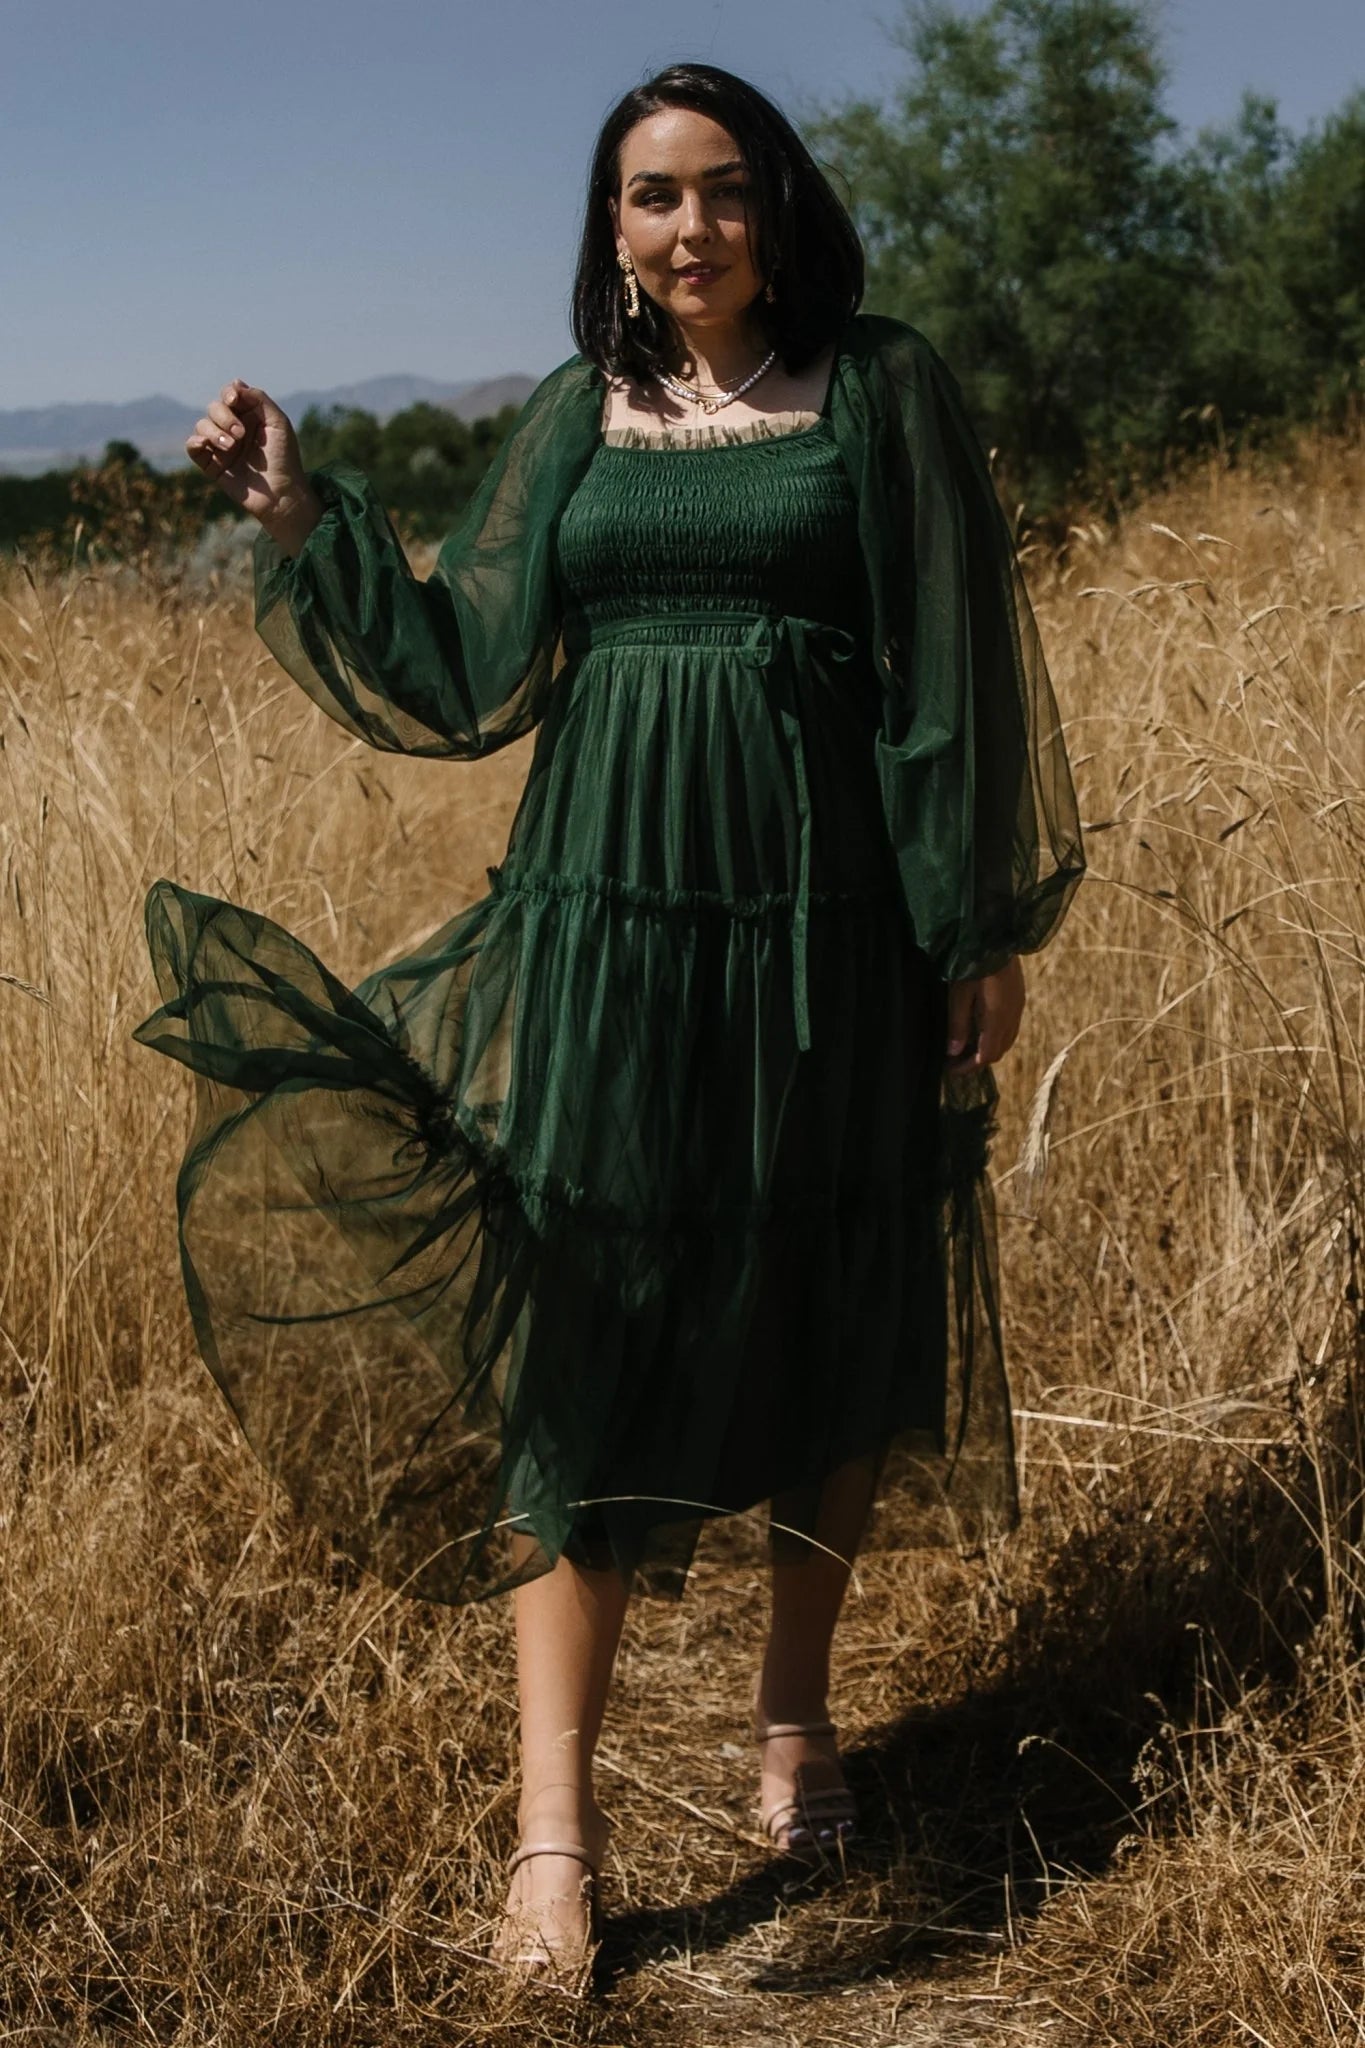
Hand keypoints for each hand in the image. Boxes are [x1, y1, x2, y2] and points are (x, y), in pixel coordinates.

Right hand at [186, 379, 320, 551]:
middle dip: (224, 417)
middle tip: (241, 434)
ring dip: (213, 432)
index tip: (234, 401)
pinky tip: (205, 445)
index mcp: (249, 416)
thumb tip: (236, 383)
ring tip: (231, 446)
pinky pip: (192, 447)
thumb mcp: (278, 423)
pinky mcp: (212, 465)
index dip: (228, 394)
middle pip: (214, 409)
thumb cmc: (284, 458)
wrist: (281, 494)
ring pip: (202, 425)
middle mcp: (233, 429)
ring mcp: (221, 446)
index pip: (230, 396)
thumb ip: (259, 399)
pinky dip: (195, 442)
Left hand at [945, 955, 1025, 1073]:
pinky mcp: (1018, 997)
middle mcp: (1013, 1016)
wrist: (995, 934)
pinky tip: (979, 1029)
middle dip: (976, 1060)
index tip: (949, 1070)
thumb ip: (958, 1024)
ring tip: (965, 1048)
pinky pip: (1010, 1026)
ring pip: (1006, 1040)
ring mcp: (1018, 1006)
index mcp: (998, 1019)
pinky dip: (994, 1035)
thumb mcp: (959, 994)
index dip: (967, 1067)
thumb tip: (953, 1051)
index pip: (986, 1055)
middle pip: (998, 1051)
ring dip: (987, 1048)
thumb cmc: (973, 962)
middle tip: (954, 1061)